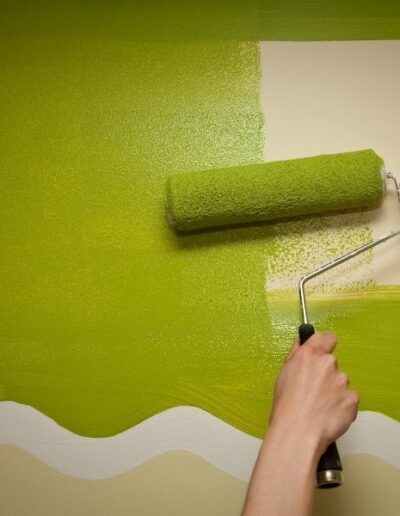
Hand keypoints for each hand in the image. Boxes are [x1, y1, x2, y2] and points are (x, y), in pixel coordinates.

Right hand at [269, 332, 358, 454]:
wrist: (298, 432)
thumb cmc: (285, 406)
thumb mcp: (283, 375)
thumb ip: (296, 356)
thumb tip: (302, 343)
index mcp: (310, 354)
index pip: (327, 337)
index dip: (324, 344)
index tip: (321, 352)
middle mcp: (329, 363)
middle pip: (331, 364)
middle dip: (325, 374)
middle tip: (312, 391)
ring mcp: (343, 381)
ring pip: (340, 383)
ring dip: (333, 391)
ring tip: (318, 407)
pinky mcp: (353, 399)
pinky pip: (348, 399)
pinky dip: (341, 406)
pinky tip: (328, 415)